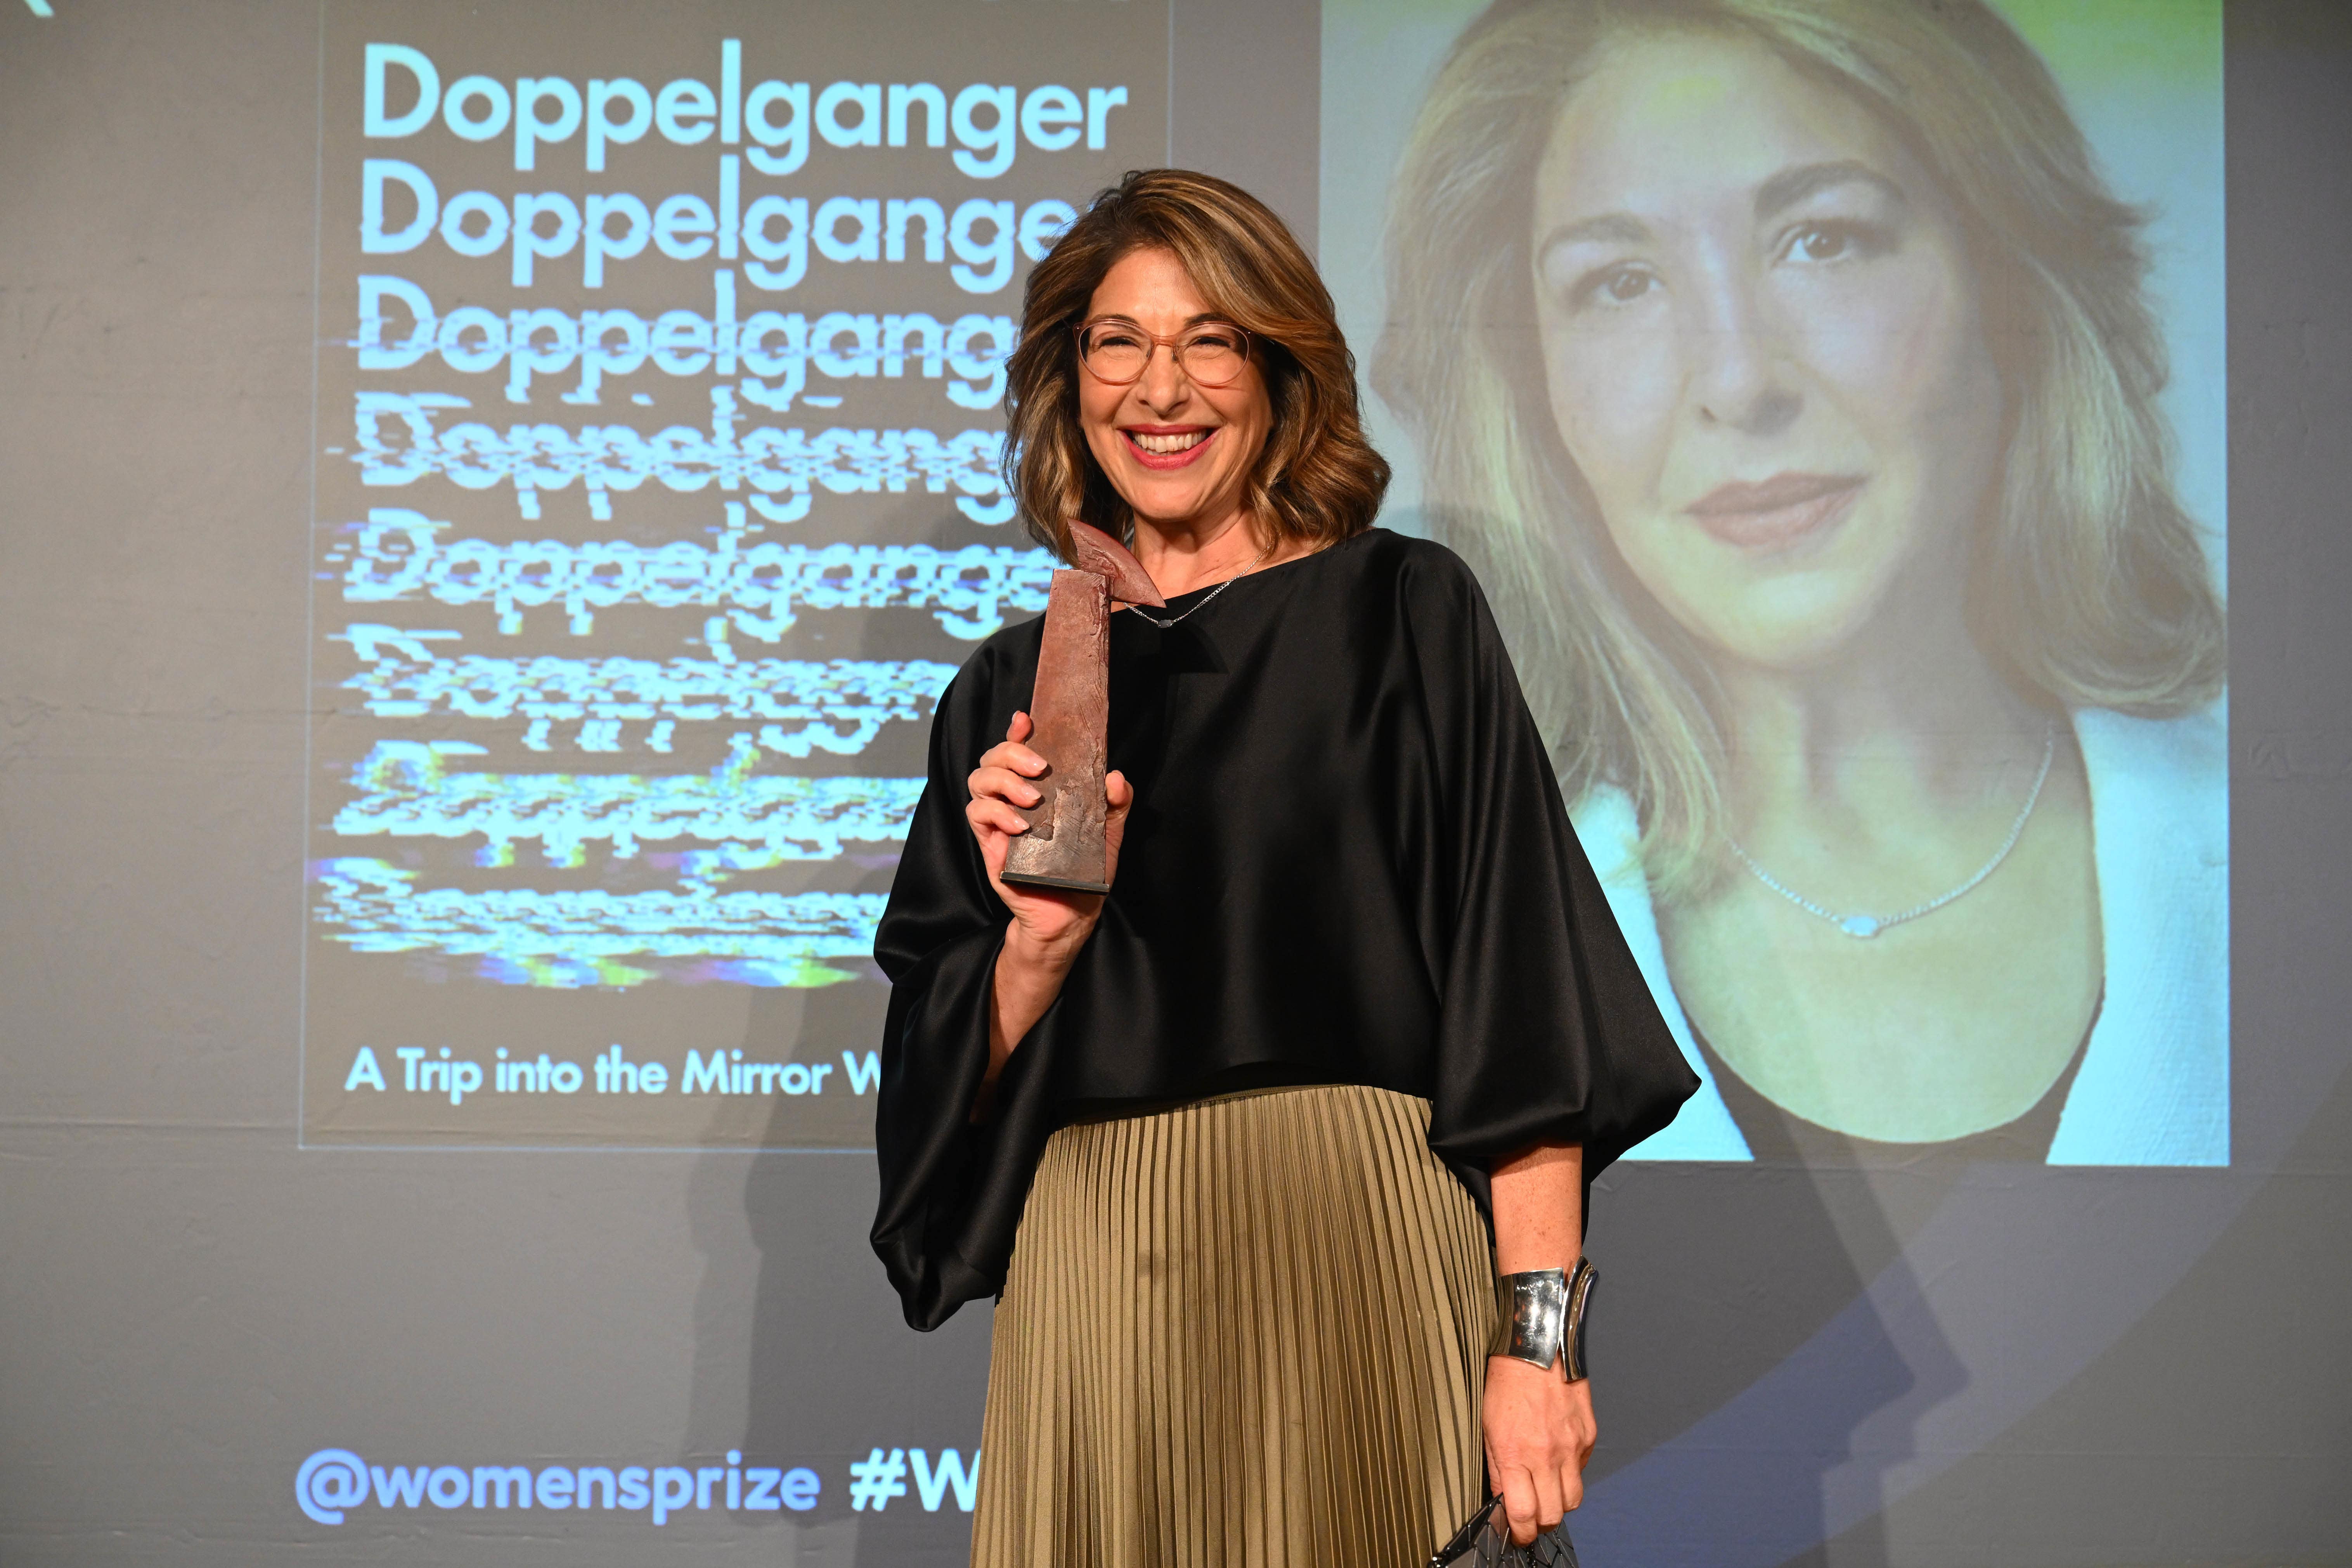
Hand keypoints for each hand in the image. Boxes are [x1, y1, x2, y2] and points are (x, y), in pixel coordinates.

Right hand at [963, 709, 1134, 951]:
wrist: (1072, 913)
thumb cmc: (1087, 870)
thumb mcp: (1109, 832)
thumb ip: (1116, 802)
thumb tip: (1115, 777)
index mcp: (1038, 788)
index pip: (1018, 750)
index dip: (1017, 731)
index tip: (1026, 721)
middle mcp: (1014, 798)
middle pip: (992, 758)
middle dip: (1011, 752)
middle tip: (1039, 766)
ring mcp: (998, 820)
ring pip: (978, 780)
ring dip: (1003, 781)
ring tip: (1032, 799)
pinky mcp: (989, 843)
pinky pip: (978, 814)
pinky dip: (996, 813)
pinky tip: (1020, 825)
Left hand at [1482, 1357, 1595, 1545]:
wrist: (1536, 1349)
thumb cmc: (1505, 1383)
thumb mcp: (1487, 1427)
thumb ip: (1497, 1468)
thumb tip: (1503, 1499)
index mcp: (1516, 1454)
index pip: (1524, 1513)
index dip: (1521, 1532)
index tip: (1518, 1534)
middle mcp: (1547, 1455)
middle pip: (1553, 1514)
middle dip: (1540, 1522)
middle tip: (1531, 1514)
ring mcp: (1571, 1447)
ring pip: (1572, 1499)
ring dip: (1558, 1502)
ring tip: (1545, 1489)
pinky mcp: (1588, 1436)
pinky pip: (1582, 1470)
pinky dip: (1570, 1472)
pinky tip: (1557, 1458)